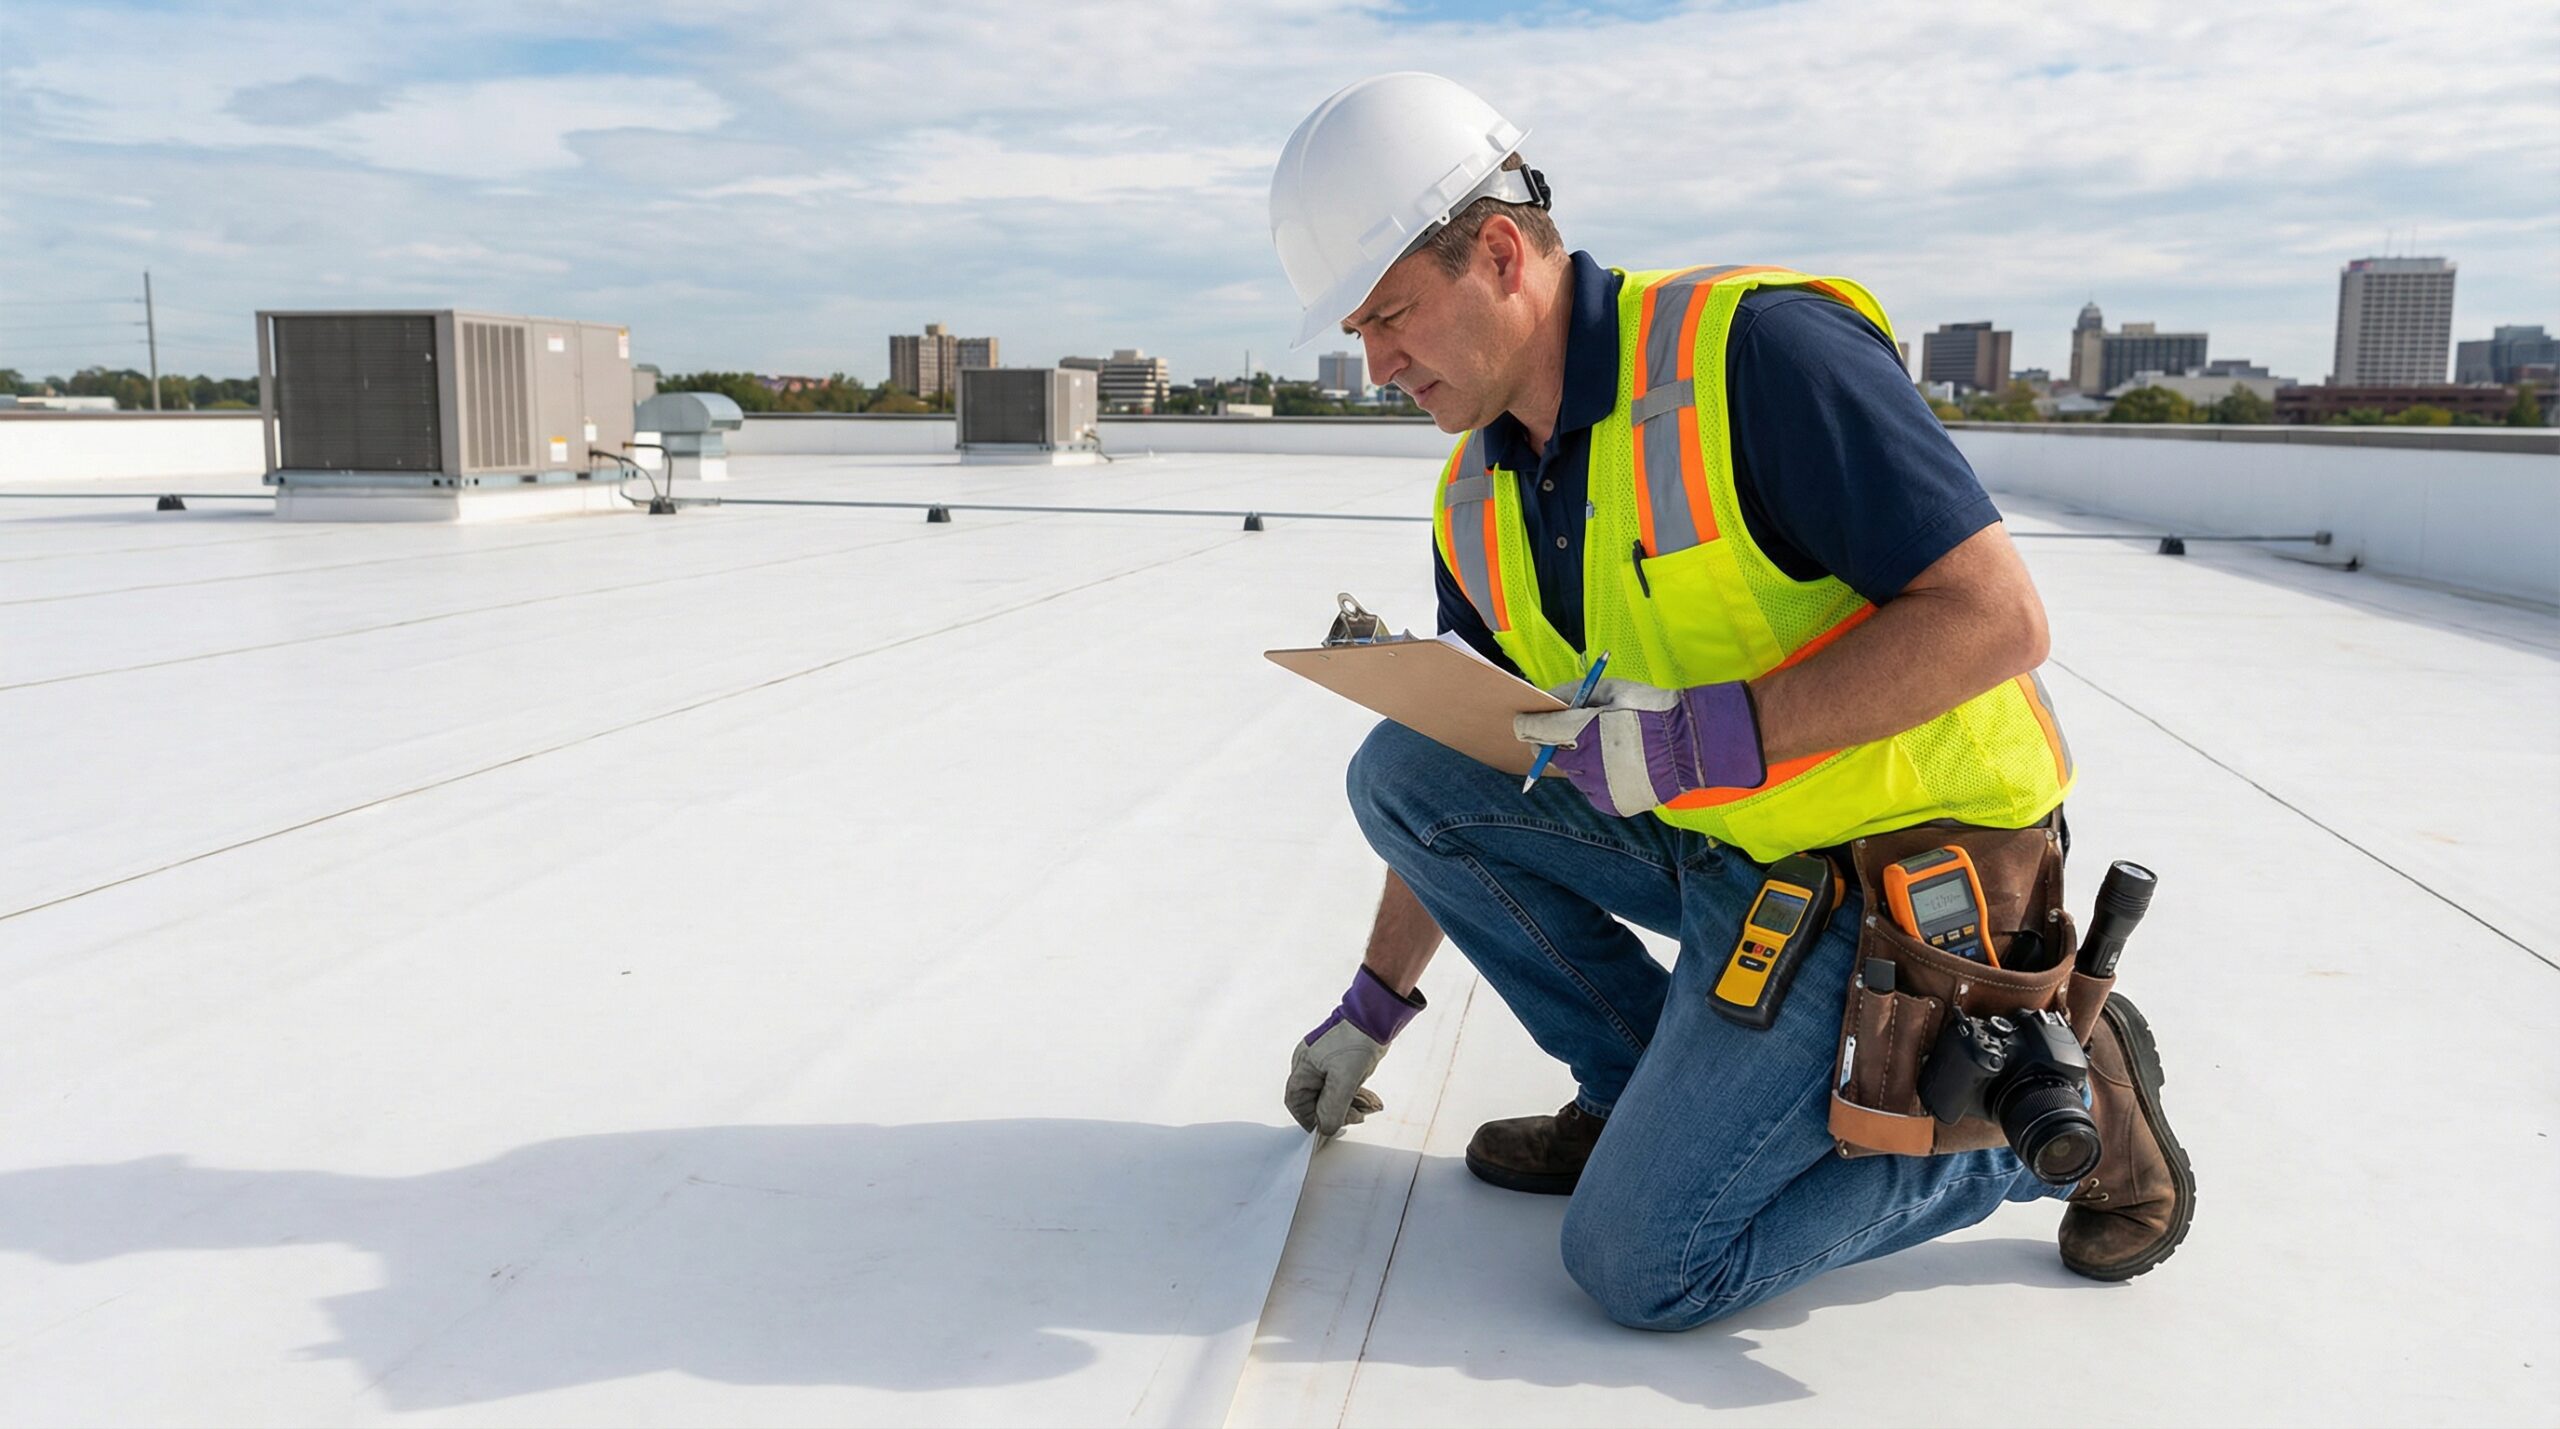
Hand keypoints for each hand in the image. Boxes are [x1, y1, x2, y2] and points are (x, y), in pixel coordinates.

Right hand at [1285, 967, 1425, 1135]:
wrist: (1377, 1017)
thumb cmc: (1356, 1040)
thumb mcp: (1344, 1080)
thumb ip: (1332, 1108)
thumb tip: (1324, 1128)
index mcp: (1303, 1066)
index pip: (1296, 1101)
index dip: (1308, 1118)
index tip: (1325, 1128)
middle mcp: (1311, 1065)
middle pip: (1315, 1100)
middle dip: (1335, 1112)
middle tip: (1355, 1116)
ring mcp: (1326, 1063)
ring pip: (1331, 1094)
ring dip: (1348, 1105)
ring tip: (1366, 1107)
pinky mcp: (1341, 1062)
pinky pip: (1342, 1086)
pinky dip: (1353, 1095)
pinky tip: (1368, 1099)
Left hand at [1513, 678, 1766, 816]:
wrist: (1691, 745)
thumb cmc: (1652, 710)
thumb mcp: (1613, 689)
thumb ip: (1574, 691)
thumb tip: (1547, 697)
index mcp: (1584, 729)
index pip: (1535, 729)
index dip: (1526, 725)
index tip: (1524, 722)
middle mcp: (1586, 762)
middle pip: (1550, 755)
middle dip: (1555, 744)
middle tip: (1574, 735)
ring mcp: (1599, 787)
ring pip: (1574, 775)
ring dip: (1581, 763)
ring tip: (1611, 750)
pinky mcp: (1612, 804)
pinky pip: (1593, 792)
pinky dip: (1600, 781)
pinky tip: (1622, 767)